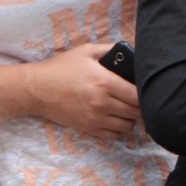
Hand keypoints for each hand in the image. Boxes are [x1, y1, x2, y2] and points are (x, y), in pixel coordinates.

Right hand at [23, 43, 139, 138]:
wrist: (38, 89)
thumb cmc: (62, 67)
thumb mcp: (86, 51)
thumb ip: (110, 49)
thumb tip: (129, 50)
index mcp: (104, 82)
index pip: (136, 95)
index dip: (146, 93)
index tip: (146, 88)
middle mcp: (102, 103)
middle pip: (135, 112)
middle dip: (141, 106)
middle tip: (139, 98)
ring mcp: (95, 118)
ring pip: (127, 126)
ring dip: (131, 118)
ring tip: (129, 109)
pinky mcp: (88, 129)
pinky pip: (113, 135)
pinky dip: (120, 129)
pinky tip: (117, 119)